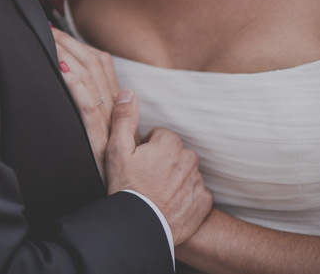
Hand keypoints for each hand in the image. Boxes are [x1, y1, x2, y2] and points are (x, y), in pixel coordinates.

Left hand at [53, 27, 118, 183]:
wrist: (131, 197)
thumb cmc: (113, 166)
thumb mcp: (108, 133)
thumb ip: (98, 108)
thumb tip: (79, 85)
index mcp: (117, 104)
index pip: (102, 63)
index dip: (81, 44)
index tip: (60, 32)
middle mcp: (115, 108)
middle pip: (95, 64)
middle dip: (70, 43)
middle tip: (47, 29)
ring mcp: (108, 122)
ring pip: (90, 78)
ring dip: (68, 55)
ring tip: (50, 41)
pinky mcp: (98, 138)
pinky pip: (87, 105)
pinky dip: (74, 84)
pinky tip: (60, 70)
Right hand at [105, 90, 212, 244]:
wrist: (138, 227)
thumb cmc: (125, 187)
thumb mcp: (116, 149)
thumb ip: (124, 118)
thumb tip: (129, 93)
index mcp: (170, 144)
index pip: (162, 136)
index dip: (148, 148)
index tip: (138, 162)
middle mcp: (189, 160)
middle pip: (177, 153)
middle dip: (164, 161)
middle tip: (146, 177)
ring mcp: (198, 183)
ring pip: (187, 172)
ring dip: (175, 178)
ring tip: (156, 191)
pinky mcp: (203, 204)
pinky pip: (197, 193)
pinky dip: (186, 197)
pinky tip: (169, 204)